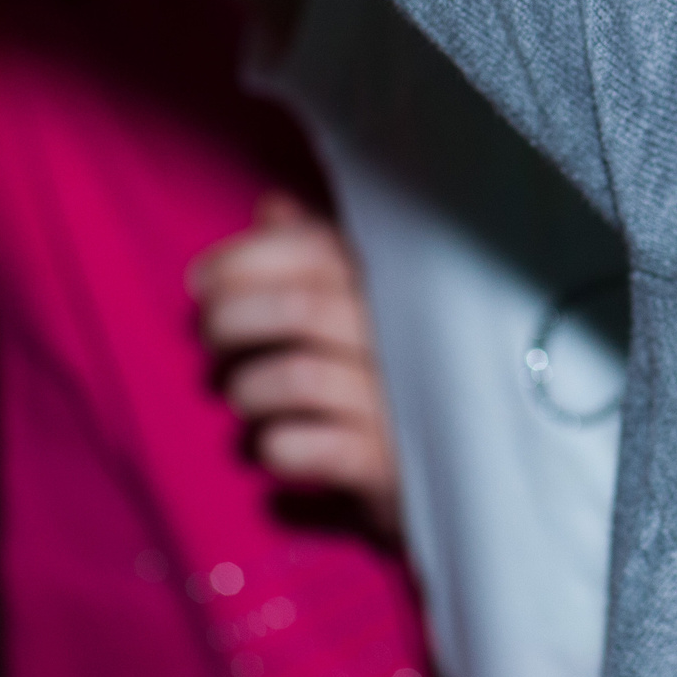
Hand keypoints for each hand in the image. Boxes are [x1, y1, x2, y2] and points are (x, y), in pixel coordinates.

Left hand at [188, 193, 398, 528]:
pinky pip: (312, 449)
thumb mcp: (372, 302)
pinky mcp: (395, 465)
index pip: (314, 247)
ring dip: (249, 387)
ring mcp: (404, 401)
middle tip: (212, 339)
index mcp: (400, 283)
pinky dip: (277, 445)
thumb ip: (323, 250)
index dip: (244, 259)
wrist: (474, 469)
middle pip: (299, 309)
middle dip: (232, 320)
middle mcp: (409, 334)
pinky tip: (278, 444)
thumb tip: (274, 208)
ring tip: (244, 396)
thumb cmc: (403, 372)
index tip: (202, 281)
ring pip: (297, 377)